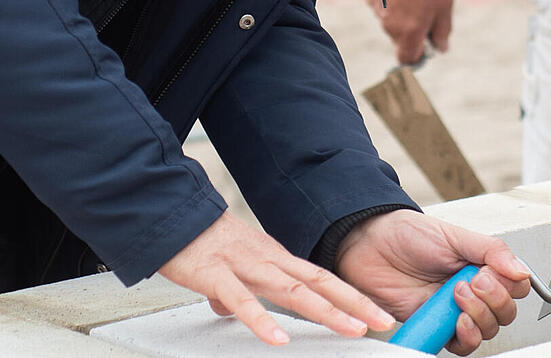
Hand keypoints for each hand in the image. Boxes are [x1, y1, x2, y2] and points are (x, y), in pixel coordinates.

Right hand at [159, 210, 394, 346]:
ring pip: (293, 290)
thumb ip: (240, 289)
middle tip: (383, 320)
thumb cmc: (198, 240)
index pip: (322, 278)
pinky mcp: (216, 275)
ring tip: (352, 329)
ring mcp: (244, 266)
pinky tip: (278, 338)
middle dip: (354, 303)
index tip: (377, 312)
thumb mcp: (229, 266)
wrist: (167, 212)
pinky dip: (261, 320)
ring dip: (326, 311)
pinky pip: (241, 301)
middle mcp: (267, 260)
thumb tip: (236, 312)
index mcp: (274, 257)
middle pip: (319, 283)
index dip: (351, 295)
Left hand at [332, 210, 531, 354]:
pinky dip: (465, 338)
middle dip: (493, 301)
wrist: (369, 245)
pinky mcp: (436, 326)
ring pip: (487, 331)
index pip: (515, 287)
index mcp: (480, 267)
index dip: (509, 286)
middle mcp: (471, 291)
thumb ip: (491, 251)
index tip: (489, 273)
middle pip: (504, 313)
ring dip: (479, 317)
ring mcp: (454, 311)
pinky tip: (456, 321)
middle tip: (469, 282)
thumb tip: (522, 271)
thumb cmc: (408, 235)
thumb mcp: (454, 235)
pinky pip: (461, 346)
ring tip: (456, 295)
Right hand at [369, 0, 453, 65]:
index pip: (407, 59)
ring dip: (400, 15)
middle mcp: (390, 27)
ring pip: (390, 23)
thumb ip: (443, 31)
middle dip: (410, 32)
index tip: (426, 45)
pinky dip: (390, 2)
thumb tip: (441, 48)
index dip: (417, 56)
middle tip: (424, 11)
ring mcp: (377, 12)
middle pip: (399, 40)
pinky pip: (382, 7)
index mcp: (409, 33)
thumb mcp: (444, 5)